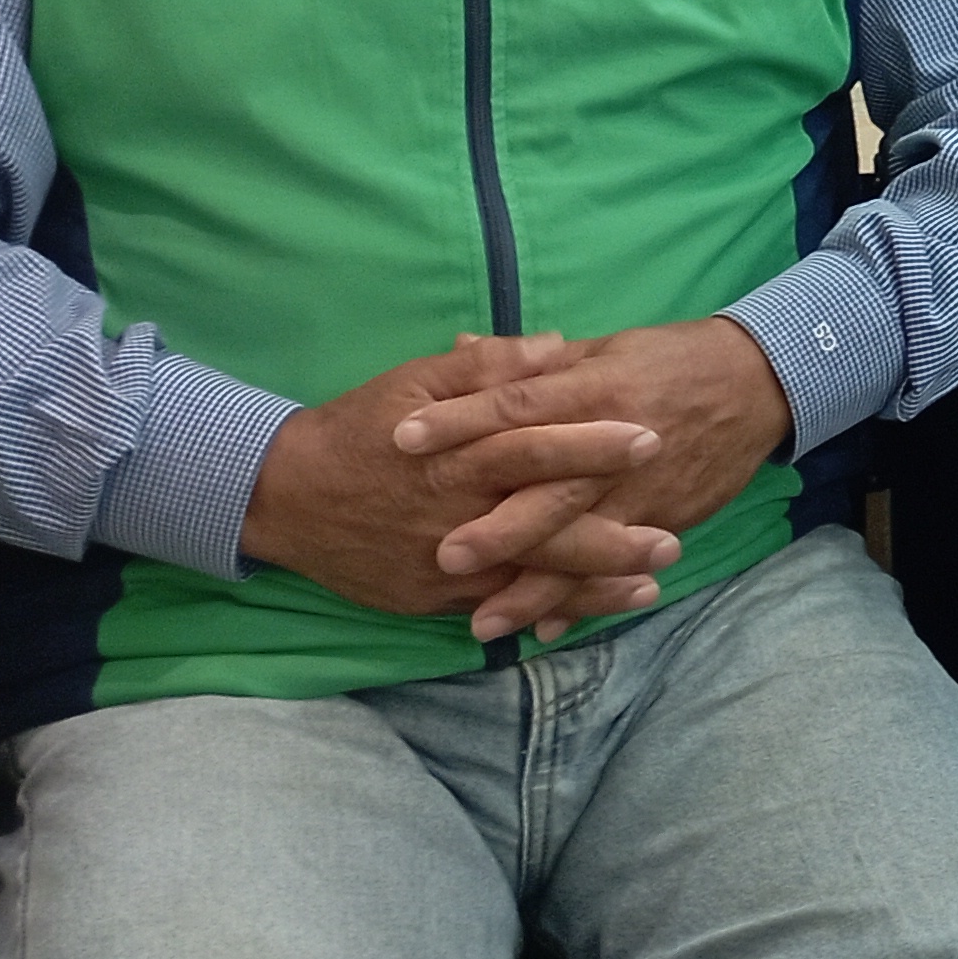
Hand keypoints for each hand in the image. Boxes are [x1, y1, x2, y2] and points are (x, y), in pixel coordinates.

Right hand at [238, 334, 673, 622]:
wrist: (285, 496)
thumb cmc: (360, 428)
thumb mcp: (415, 380)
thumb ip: (488, 364)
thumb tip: (557, 345)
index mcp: (457, 452)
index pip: (536, 445)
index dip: (595, 443)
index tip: (651, 437)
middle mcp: (456, 513)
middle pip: (544, 524)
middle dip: (611, 534)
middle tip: (673, 538)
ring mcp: (445, 563)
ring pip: (530, 577)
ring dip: (593, 583)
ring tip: (652, 582)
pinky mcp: (433, 597)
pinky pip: (498, 608)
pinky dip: (545, 611)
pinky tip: (589, 613)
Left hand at [392, 318, 797, 641]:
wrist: (755, 383)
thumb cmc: (668, 359)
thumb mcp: (601, 346)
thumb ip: (530, 361)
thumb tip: (459, 351)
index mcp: (595, 387)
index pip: (519, 405)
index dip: (462, 421)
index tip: (404, 438)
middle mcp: (616, 443)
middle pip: (551, 490)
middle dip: (498, 529)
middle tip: (442, 557)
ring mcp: (644, 488)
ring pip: (582, 545)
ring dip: (534, 588)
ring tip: (482, 623)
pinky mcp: (666, 517)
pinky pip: (618, 564)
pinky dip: (584, 600)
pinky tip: (547, 629)